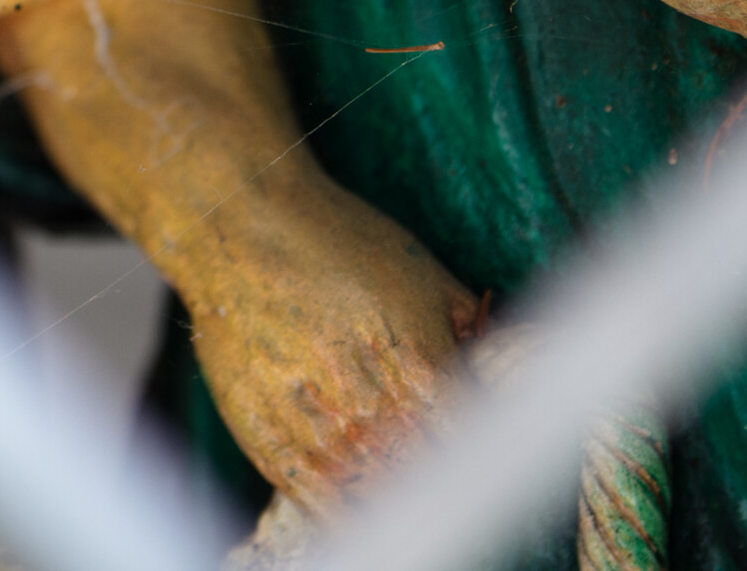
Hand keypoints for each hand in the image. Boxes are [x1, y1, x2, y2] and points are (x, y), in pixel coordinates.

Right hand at [180, 171, 484, 506]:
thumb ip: (475, 333)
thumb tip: (509, 372)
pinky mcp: (270, 445)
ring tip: (399, 481)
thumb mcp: (425, 276)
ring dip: (399, 500)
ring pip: (381, 505)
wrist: (237, 228)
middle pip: (432, 487)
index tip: (492, 466)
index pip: (477, 455)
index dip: (491, 465)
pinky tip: (362, 506)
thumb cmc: (336, 242)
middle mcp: (372, 414)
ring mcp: (318, 435)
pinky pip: (324, 511)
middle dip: (446, 484)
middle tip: (448, 477)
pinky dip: (350, 517)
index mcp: (422, 372)